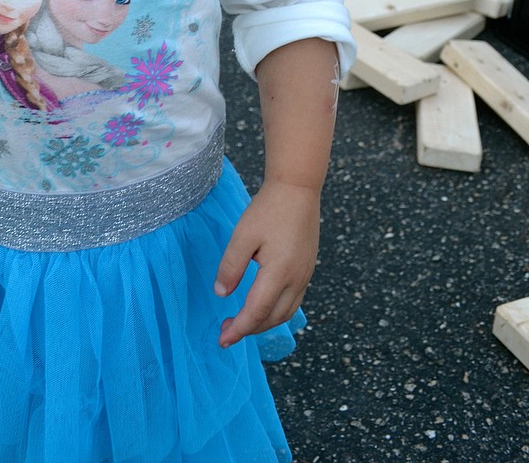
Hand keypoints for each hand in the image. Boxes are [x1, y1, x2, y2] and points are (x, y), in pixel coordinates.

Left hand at [213, 179, 319, 347]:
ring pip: (286, 312)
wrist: (298, 189)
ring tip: (242, 322)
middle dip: (249, 330)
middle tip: (226, 331)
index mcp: (279, 273)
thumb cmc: (268, 209)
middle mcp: (296, 280)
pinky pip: (293, 301)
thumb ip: (231, 266)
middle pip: (273, 318)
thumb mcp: (243, 235)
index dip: (238, 329)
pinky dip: (276, 311)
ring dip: (263, 323)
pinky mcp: (307, 269)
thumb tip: (221, 294)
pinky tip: (263, 306)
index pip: (256, 313)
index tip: (222, 340)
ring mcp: (305, 275)